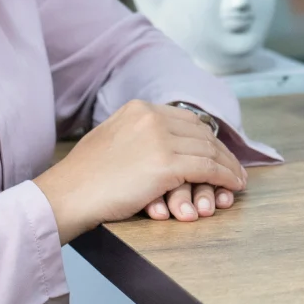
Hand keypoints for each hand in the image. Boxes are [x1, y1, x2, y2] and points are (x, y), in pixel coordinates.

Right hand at [34, 99, 247, 241]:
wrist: (66, 195)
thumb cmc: (82, 177)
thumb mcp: (110, 138)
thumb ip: (136, 133)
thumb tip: (159, 141)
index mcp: (139, 109)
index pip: (186, 119)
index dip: (206, 137)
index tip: (217, 150)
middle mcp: (152, 117)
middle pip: (201, 133)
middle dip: (221, 151)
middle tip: (234, 167)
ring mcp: (160, 139)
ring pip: (209, 150)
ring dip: (228, 166)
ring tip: (236, 179)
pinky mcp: (166, 165)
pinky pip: (208, 169)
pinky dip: (225, 177)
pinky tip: (232, 185)